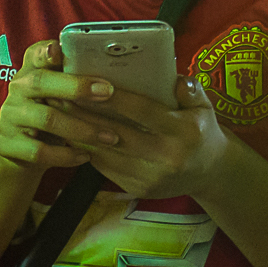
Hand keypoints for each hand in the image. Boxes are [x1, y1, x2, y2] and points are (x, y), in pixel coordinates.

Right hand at [0, 41, 118, 174]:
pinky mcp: (7, 144)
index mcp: (30, 71)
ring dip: (82, 128)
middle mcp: (17, 90)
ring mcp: (9, 117)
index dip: (46, 51)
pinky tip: (86, 156)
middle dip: (76, 87)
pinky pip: (39, 151)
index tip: (59, 49)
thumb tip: (119, 76)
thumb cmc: (49, 115)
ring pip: (46, 119)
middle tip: (108, 91)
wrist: (18, 153)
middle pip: (41, 83)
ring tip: (110, 137)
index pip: (35, 54)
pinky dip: (66, 155)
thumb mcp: (57, 95)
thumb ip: (75, 81)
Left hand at [72, 77, 231, 200]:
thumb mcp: (204, 106)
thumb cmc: (201, 130)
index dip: (114, 99)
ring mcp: (150, 177)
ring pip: (106, 153)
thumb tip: (171, 77)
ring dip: (78, 133)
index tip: (88, 83)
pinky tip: (70, 135)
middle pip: (116, 133)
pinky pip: (105, 168)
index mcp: (183, 132)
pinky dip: (86, 150)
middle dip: (84, 114)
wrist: (209, 173)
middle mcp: (166, 157)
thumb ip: (188, 89)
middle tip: (58, 94)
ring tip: (57, 113)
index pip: (142, 112)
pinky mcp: (138, 189)